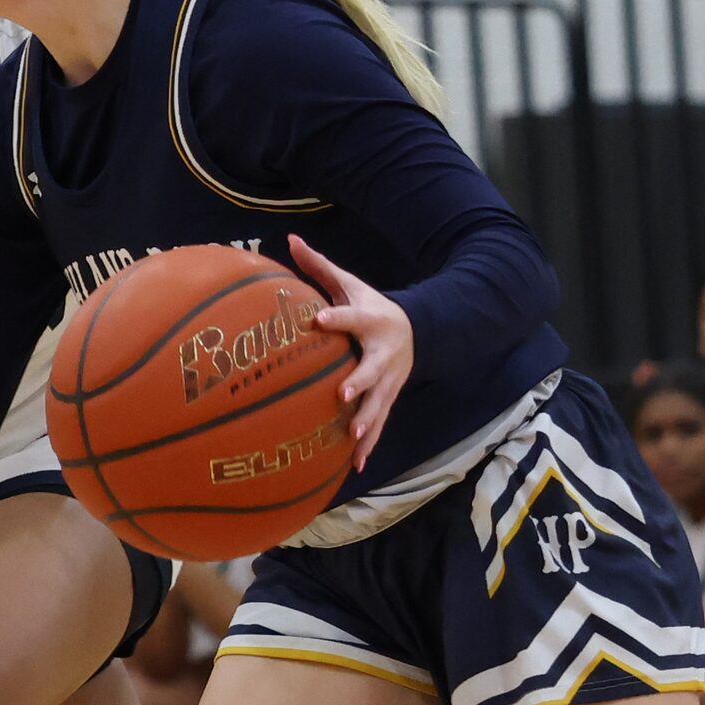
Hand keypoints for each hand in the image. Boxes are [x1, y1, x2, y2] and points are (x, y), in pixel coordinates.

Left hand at [293, 235, 412, 472]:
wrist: (416, 331)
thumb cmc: (370, 307)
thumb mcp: (350, 285)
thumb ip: (320, 267)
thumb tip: (289, 240)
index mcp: (371, 321)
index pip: (352, 318)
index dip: (336, 319)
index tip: (317, 320)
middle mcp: (383, 354)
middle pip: (372, 370)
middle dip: (360, 383)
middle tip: (342, 395)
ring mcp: (388, 381)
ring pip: (379, 403)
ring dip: (368, 421)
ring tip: (354, 436)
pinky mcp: (387, 400)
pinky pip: (379, 424)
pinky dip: (368, 445)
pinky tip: (355, 464)